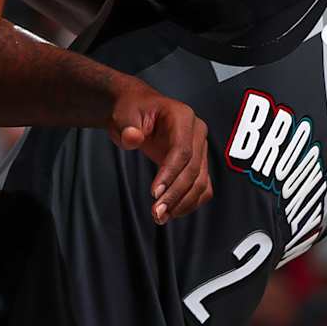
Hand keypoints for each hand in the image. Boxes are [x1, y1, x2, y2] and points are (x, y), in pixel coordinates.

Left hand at [108, 80, 212, 222]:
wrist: (136, 110)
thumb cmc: (133, 109)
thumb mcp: (125, 115)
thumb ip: (129, 127)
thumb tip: (133, 137)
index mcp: (183, 117)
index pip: (182, 150)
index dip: (170, 173)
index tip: (155, 192)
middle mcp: (196, 132)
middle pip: (193, 169)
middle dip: (175, 194)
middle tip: (157, 211)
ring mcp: (199, 148)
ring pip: (200, 182)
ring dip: (183, 203)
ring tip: (161, 216)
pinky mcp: (197, 162)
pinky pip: (201, 187)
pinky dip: (190, 202)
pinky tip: (173, 211)